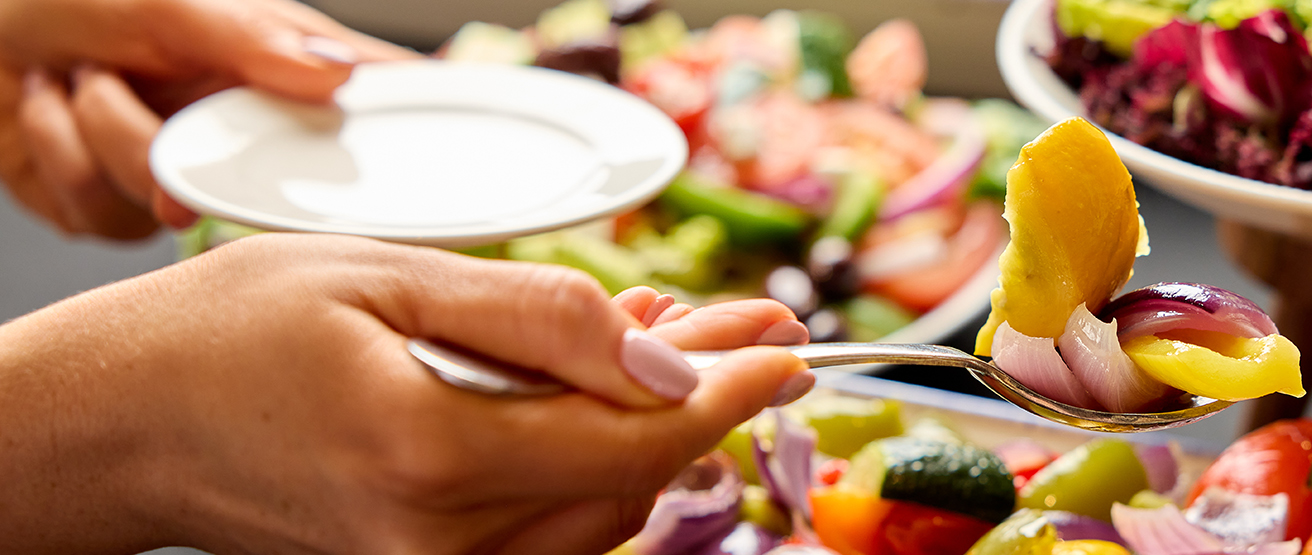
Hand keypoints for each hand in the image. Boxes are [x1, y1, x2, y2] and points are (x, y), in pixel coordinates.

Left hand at [0, 0, 418, 239]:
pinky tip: (51, 113)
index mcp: (280, 63)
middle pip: (281, 185)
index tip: (429, 169)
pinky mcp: (127, 213)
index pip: (379, 104)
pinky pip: (112, 223)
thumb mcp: (166, 0)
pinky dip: (64, 163)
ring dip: (102, 134)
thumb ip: (250, 40)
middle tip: (150, 95)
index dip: (413, 141)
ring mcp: (190, 174)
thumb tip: (335, 78)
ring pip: (175, 204)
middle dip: (195, 146)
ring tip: (80, 78)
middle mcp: (246, 124)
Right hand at [0, 233, 812, 553]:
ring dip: (649, 435)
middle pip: (631, 483)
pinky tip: (595, 404)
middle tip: (735, 323)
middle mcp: (436, 540)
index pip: (635, 440)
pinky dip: (591, 471)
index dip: (729, 389)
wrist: (123, 423)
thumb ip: (538, 318)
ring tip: (664, 349)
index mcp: (427, 453)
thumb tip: (664, 358)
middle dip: (698, 399)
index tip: (787, 342)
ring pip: (600, 517)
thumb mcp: (386, 273)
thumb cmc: (231, 331)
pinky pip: (551, 536)